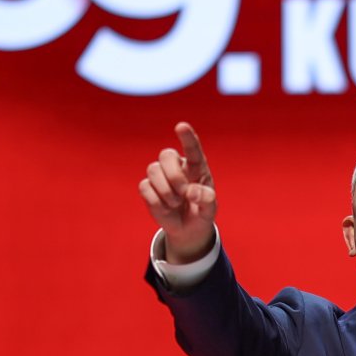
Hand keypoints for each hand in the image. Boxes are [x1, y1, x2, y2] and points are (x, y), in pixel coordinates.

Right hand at [138, 122, 216, 263]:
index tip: (181, 126)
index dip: (187, 137)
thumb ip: (206, 199)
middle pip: (166, 154)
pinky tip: (166, 208)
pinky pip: (145, 186)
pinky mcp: (148, 188)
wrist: (188, 229)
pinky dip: (156, 201)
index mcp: (196, 166)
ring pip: (153, 169)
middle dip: (174, 175)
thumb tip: (191, 192)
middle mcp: (177, 166)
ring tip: (176, 203)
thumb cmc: (201, 212)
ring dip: (165, 190)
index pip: (192, 148)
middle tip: (183, 192)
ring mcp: (161, 176)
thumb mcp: (210, 209)